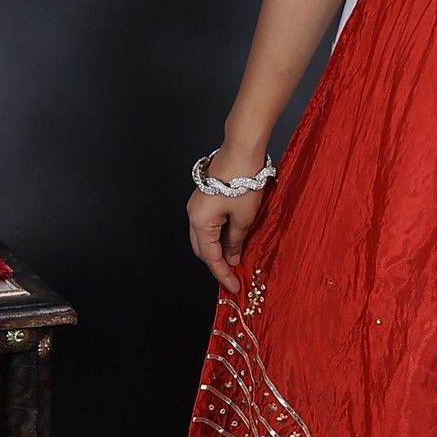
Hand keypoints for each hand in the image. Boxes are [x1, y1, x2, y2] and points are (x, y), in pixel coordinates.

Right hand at [187, 142, 266, 293]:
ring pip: (205, 237)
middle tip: (234, 277)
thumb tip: (232, 257)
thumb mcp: (243, 218)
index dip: (222, 274)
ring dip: (218, 250)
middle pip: (202, 249)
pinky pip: (209, 225)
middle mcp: (193, 215)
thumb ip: (235, 241)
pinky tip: (232, 240)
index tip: (234, 286)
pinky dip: (219, 236)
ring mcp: (197, 206)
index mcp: (199, 222)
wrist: (241, 150)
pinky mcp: (205, 199)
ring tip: (236, 260)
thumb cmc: (243, 181)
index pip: (210, 257)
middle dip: (217, 264)